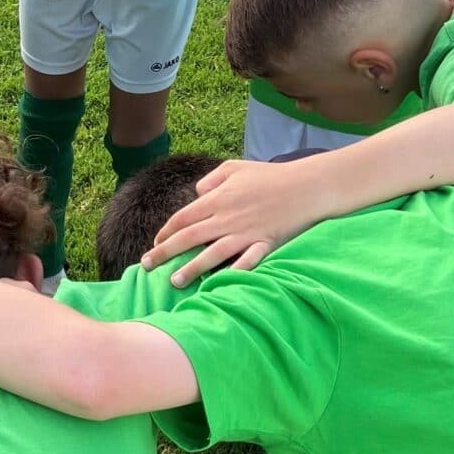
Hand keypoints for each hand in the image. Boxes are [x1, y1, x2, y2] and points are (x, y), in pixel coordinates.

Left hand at [140, 157, 330, 283]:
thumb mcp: (235, 167)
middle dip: (165, 253)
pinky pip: (245, 263)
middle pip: (189, 238)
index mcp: (217, 199)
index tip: (155, 244)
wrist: (306, 186)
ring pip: (211, 254)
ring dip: (191, 269)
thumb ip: (211, 180)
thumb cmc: (270, 176)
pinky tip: (218, 286)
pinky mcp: (264, 245)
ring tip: (175, 282)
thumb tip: (196, 195)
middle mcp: (227, 218)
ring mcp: (245, 233)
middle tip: (146, 266)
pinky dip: (232, 274)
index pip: (183, 218)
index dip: (166, 232)